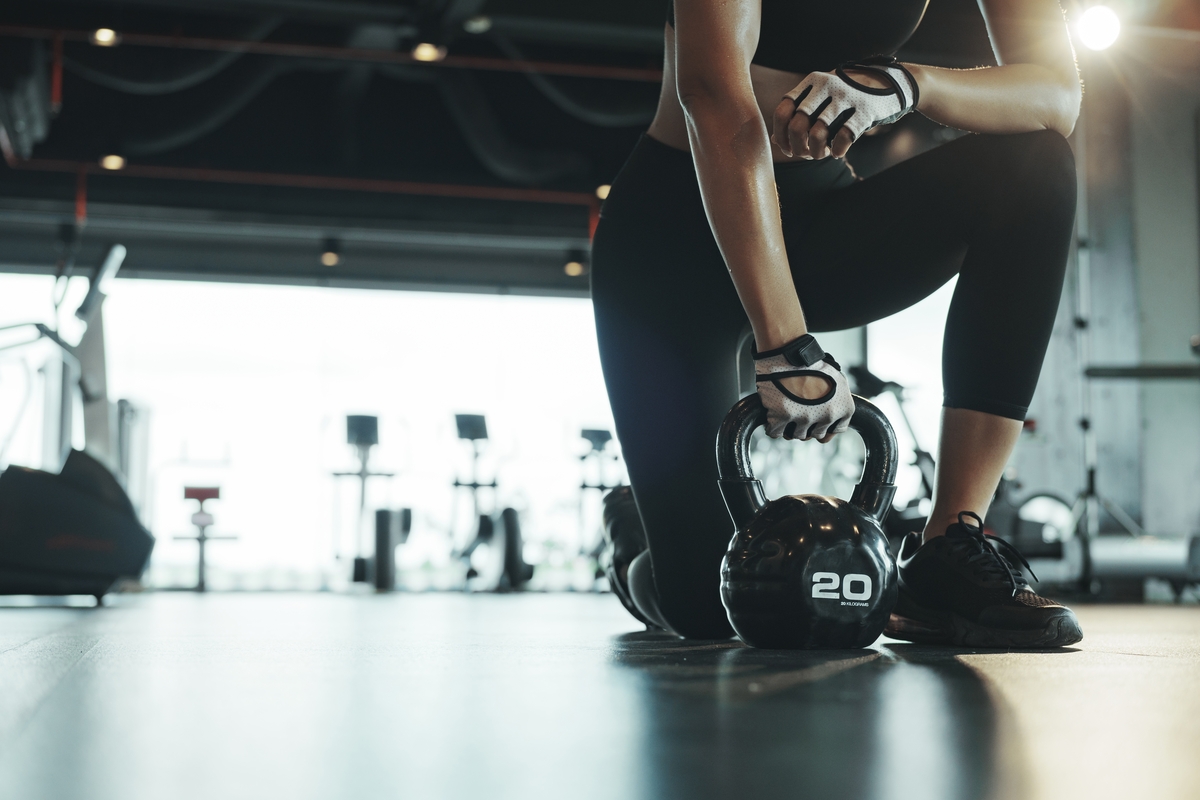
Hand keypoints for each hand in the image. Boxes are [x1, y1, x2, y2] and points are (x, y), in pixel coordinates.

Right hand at [754, 337, 854, 441]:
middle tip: (798, 412)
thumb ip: (839, 402)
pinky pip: (775, 433)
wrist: (788, 352)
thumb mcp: (837, 379)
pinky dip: (773, 427)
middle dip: (807, 426)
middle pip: (814, 435)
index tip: (816, 421)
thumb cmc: (810, 362)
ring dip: (790, 426)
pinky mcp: (781, 417)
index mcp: (843, 408)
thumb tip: (834, 418)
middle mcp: (826, 416)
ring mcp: (804, 418)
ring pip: (796, 435)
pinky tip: (773, 416)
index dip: (824, 426)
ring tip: (786, 411)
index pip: (835, 430)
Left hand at [772, 58, 919, 159]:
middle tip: (805, 153)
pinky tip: (838, 152)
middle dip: (797, 147)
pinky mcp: (865, 110)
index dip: (781, 133)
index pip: (783, 110)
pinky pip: (843, 137)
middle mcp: (827, 86)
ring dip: (816, 152)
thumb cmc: (849, 94)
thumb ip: (799, 112)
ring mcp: (847, 97)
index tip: (787, 147)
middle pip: (797, 125)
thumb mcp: (823, 96)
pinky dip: (837, 150)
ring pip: (818, 134)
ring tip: (822, 154)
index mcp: (813, 81)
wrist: (891, 84)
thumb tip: (775, 138)